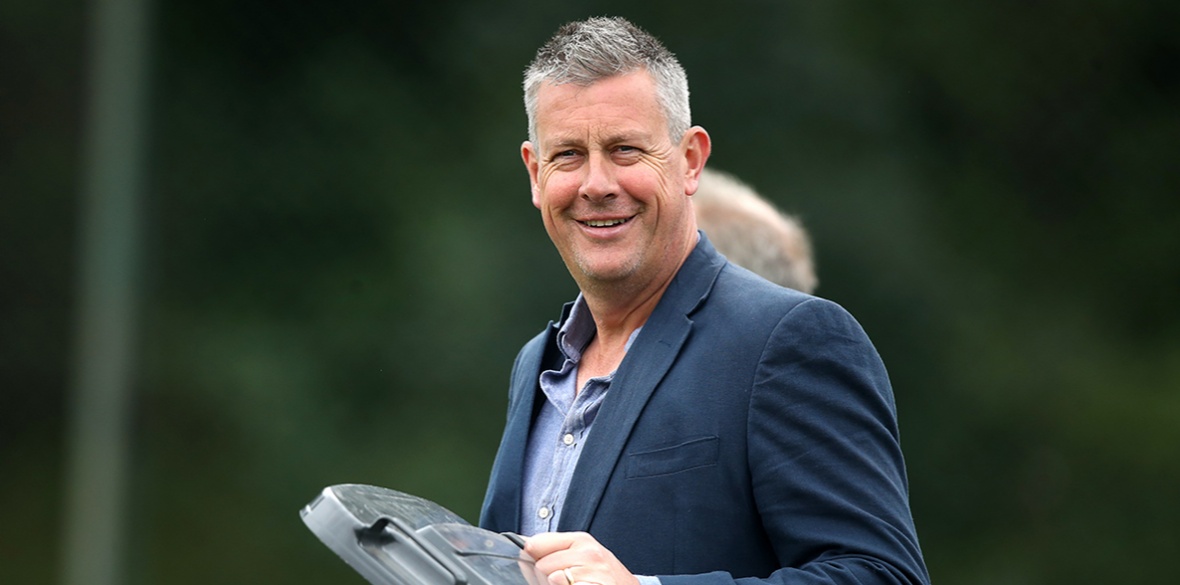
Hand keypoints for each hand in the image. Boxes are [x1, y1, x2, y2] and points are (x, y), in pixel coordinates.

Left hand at [523, 532, 640, 584]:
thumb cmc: (600, 575)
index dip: (533, 559)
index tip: (542, 568)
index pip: (535, 544)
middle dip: (545, 578)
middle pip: (540, 565)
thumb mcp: (580, 555)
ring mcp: (594, 572)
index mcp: (581, 540)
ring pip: (551, 578)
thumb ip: (553, 550)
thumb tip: (524, 548)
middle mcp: (589, 553)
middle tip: (565, 582)